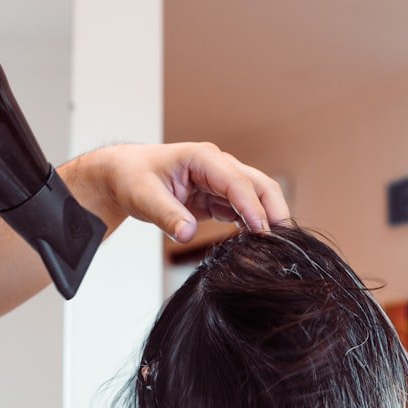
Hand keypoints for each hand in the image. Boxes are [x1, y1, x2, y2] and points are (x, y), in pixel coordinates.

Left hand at [63, 142, 289, 241]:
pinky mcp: (219, 198)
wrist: (123, 176)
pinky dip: (254, 227)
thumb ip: (166, 216)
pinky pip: (245, 211)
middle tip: (285, 242)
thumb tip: (186, 235)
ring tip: (277, 249)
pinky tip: (258, 246)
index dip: (252, 207)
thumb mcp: (143, 197)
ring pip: (258, 198)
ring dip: (269, 220)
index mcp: (203, 158)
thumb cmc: (132, 177)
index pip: (237, 182)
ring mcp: (222, 182)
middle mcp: (219, 166)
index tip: (262, 231)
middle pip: (260, 185)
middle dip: (275, 211)